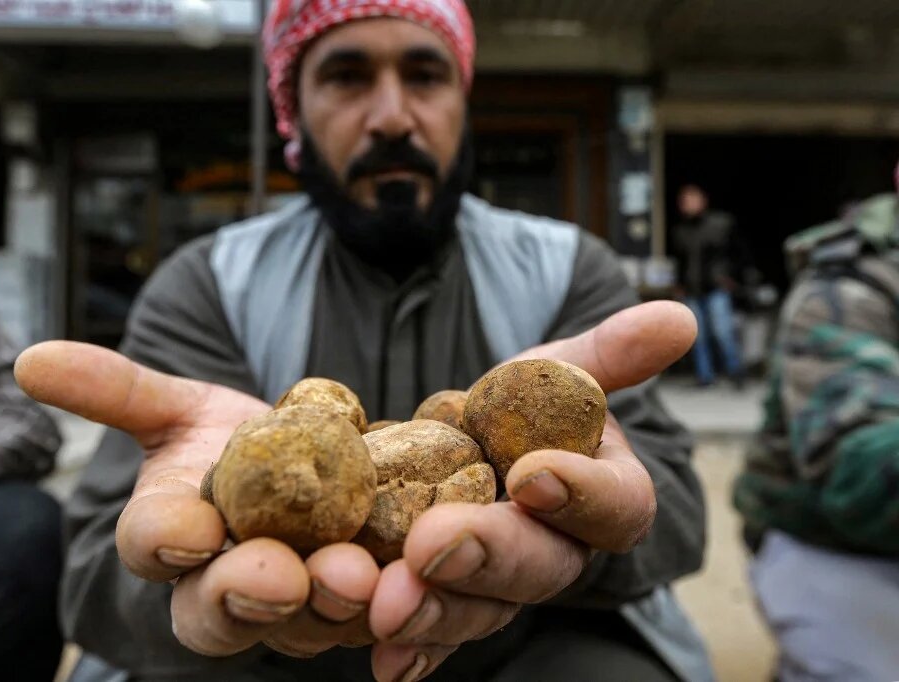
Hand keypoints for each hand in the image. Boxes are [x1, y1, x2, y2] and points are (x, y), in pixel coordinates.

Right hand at [14, 343, 380, 659]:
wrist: (304, 470)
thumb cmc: (228, 445)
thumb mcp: (174, 409)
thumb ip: (113, 390)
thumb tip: (31, 358)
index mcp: (172, 538)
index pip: (152, 547)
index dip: (163, 541)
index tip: (186, 528)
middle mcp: (224, 586)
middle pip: (219, 612)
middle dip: (244, 596)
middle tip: (276, 576)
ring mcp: (294, 605)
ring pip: (304, 625)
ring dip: (329, 604)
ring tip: (355, 573)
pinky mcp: (358, 606)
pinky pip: (373, 618)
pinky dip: (392, 606)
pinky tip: (410, 581)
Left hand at [366, 301, 697, 680]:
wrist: (473, 446)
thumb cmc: (526, 409)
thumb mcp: (562, 372)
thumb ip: (612, 354)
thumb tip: (679, 318)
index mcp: (602, 497)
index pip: (613, 505)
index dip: (580, 493)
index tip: (534, 471)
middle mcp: (560, 552)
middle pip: (538, 568)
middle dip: (487, 556)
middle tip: (433, 544)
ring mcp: (504, 587)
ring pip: (481, 610)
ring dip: (435, 611)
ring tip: (387, 602)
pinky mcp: (453, 604)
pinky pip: (436, 637)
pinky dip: (411, 649)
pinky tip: (382, 658)